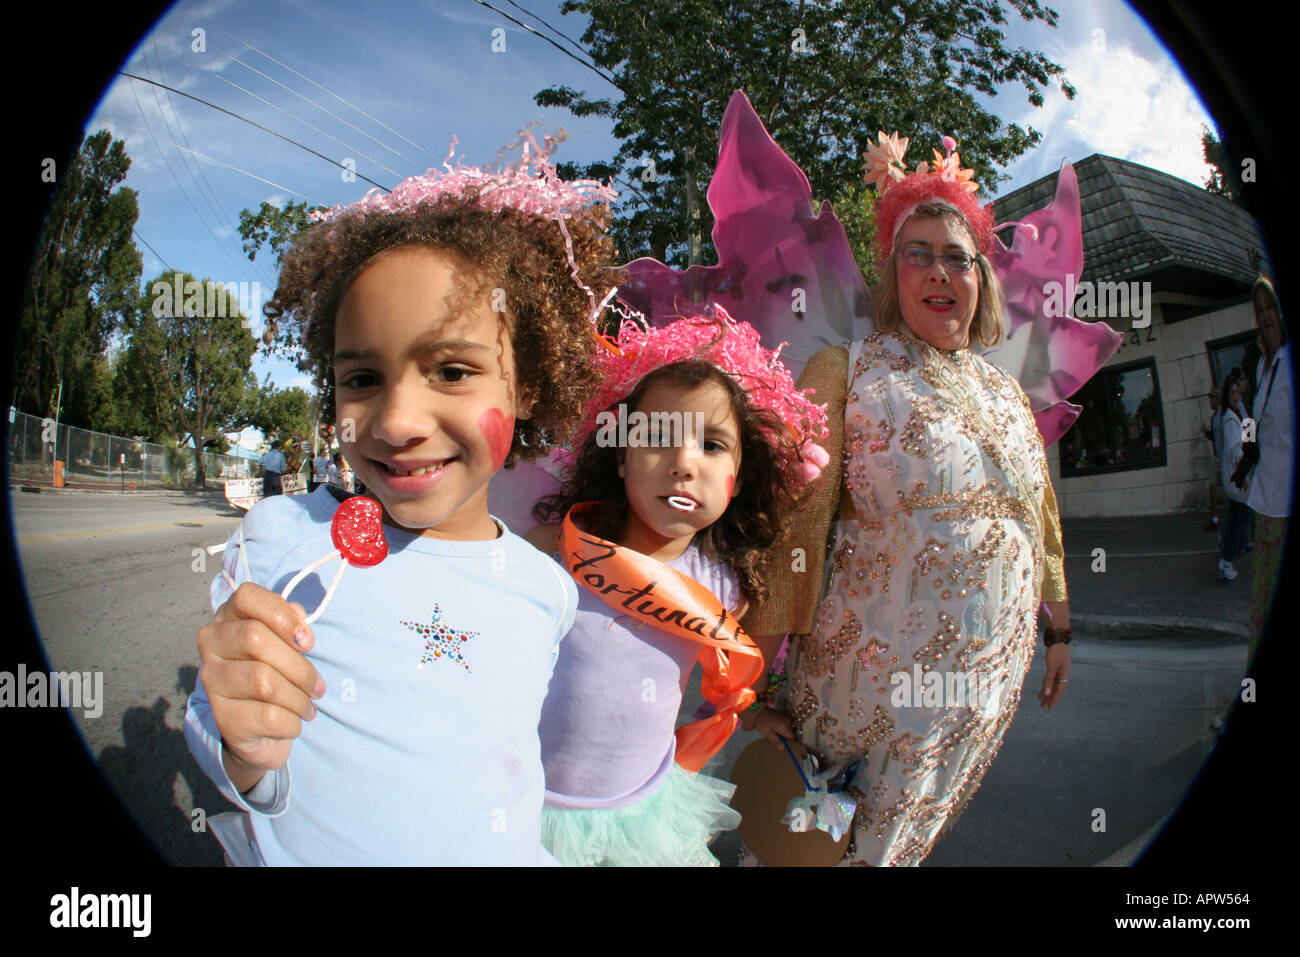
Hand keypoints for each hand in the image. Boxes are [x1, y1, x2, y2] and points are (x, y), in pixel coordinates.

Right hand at [197, 583, 324, 783]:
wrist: (256, 727)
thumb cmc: (276, 671)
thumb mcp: (284, 642)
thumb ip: (290, 622)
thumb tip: (298, 614)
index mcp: (228, 618)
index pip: (247, 597)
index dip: (281, 614)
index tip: (307, 641)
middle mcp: (212, 644)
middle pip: (255, 639)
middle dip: (299, 666)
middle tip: (318, 686)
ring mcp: (212, 681)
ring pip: (264, 682)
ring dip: (299, 698)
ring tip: (309, 706)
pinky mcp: (222, 717)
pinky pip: (267, 716)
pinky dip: (292, 722)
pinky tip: (294, 722)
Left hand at [752, 706, 794, 746]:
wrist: (759, 711)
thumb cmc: (762, 722)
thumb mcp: (766, 733)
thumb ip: (775, 741)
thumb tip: (783, 748)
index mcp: (784, 727)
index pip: (792, 737)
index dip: (788, 741)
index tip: (781, 741)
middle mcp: (788, 722)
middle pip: (791, 733)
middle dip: (785, 736)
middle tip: (776, 734)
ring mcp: (788, 718)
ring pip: (790, 729)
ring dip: (784, 731)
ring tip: (775, 729)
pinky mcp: (786, 716)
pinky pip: (788, 725)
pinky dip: (784, 727)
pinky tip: (777, 725)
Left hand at [1037, 643, 1070, 708]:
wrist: (1057, 637)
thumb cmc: (1055, 651)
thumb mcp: (1052, 667)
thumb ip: (1049, 679)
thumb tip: (1047, 693)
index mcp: (1064, 674)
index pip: (1059, 690)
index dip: (1054, 699)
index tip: (1049, 707)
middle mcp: (1063, 673)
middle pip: (1056, 688)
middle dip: (1050, 697)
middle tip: (1043, 706)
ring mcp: (1059, 668)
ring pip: (1052, 683)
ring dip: (1047, 691)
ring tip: (1041, 699)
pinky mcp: (1054, 664)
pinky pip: (1050, 677)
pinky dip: (1046, 682)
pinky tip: (1043, 687)